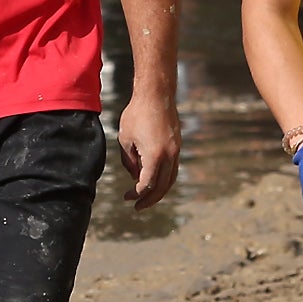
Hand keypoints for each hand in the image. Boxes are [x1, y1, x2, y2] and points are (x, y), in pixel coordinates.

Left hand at [115, 94, 180, 209]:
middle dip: (149, 199)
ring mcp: (175, 151)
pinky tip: (155, 181)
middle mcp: (169, 156)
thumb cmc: (137, 114)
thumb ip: (130, 161)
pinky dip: (164, 179)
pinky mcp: (176, 145)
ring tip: (147, 199)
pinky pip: (173, 169)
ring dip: (159, 192)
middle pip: (161, 187)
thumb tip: (136, 176)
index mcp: (154, 156)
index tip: (127, 197)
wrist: (156, 94)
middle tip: (137, 207)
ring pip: (170, 180)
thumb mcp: (125, 139)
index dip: (136, 194)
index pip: (146, 184)